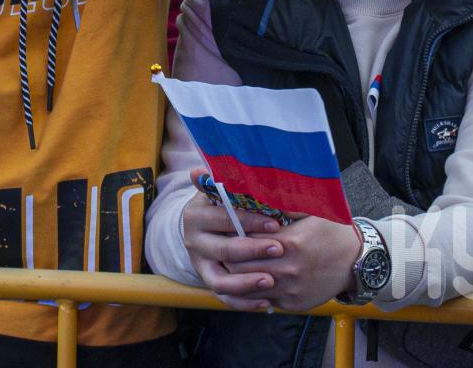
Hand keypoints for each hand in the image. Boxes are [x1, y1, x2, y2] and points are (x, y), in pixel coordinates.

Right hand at [180, 170, 285, 310]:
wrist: (204, 226)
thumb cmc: (224, 203)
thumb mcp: (224, 190)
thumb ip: (228, 181)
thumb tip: (202, 169)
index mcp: (197, 214)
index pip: (224, 218)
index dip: (250, 221)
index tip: (275, 223)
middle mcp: (193, 241)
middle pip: (223, 250)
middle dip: (253, 251)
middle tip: (279, 249)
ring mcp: (199, 264)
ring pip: (220, 280)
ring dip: (246, 283)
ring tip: (271, 282)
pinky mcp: (207, 281)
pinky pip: (224, 298)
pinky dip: (244, 303)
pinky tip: (267, 303)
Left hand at [227, 213, 361, 311]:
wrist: (357, 261)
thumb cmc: (333, 231)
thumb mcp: (313, 210)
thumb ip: (285, 203)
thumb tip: (258, 189)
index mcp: (290, 242)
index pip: (245, 240)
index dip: (233, 234)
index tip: (226, 228)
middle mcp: (288, 268)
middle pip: (240, 266)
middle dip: (229, 255)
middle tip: (222, 246)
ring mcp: (290, 289)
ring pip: (249, 287)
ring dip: (238, 276)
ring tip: (232, 263)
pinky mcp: (293, 304)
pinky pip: (264, 300)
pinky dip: (255, 291)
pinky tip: (251, 278)